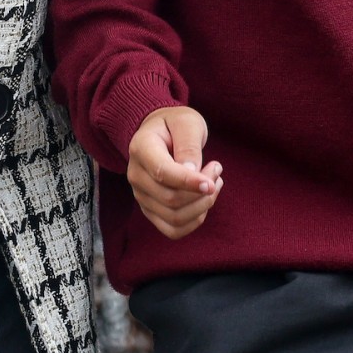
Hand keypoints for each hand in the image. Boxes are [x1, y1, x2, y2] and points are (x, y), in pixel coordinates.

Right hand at [126, 106, 222, 240]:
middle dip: (202, 191)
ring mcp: (141, 195)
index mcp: (141, 148)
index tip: (212, 183)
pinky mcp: (150, 209)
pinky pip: (172, 230)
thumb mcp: (187, 122)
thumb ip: (189, 145)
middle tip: (217, 170)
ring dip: (202, 206)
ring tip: (215, 183)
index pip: (163, 173)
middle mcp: (135, 175)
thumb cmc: (175, 124)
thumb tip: (192, 174)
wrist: (160, 133)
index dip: (189, 182)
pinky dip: (195, 221)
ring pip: (174, 218)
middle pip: (170, 199)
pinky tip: (204, 201)